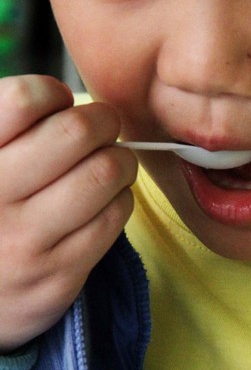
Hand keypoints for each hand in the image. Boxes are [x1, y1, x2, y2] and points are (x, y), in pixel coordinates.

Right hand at [0, 74, 136, 351]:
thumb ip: (7, 127)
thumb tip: (63, 98)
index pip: (22, 101)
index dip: (50, 93)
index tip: (57, 103)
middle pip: (76, 132)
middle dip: (101, 120)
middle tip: (101, 127)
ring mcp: (27, 242)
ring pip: (105, 173)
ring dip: (120, 160)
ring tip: (109, 163)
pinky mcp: (59, 276)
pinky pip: (114, 218)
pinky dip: (120, 199)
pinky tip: (105, 201)